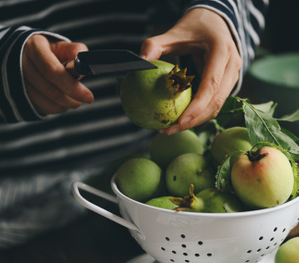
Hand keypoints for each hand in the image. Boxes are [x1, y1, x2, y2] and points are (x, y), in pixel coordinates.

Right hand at [22, 34, 93, 114]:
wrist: (31, 58)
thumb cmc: (51, 52)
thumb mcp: (62, 46)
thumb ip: (75, 51)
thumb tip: (83, 63)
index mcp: (34, 48)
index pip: (52, 71)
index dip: (72, 86)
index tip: (88, 96)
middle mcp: (23, 65)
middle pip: (51, 90)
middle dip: (72, 98)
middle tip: (86, 98)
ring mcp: (21, 83)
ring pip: (49, 103)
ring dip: (67, 104)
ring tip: (74, 97)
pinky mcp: (24, 96)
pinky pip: (45, 109)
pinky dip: (58, 108)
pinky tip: (63, 100)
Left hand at [140, 8, 241, 133]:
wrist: (216, 22)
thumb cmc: (194, 27)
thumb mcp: (175, 31)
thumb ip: (156, 44)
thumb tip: (140, 61)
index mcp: (222, 50)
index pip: (211, 84)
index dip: (197, 106)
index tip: (180, 121)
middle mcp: (232, 66)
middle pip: (216, 102)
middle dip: (193, 121)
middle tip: (168, 130)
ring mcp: (233, 77)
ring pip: (216, 107)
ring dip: (194, 122)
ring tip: (169, 129)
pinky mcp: (228, 85)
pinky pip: (213, 104)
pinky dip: (196, 115)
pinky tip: (177, 120)